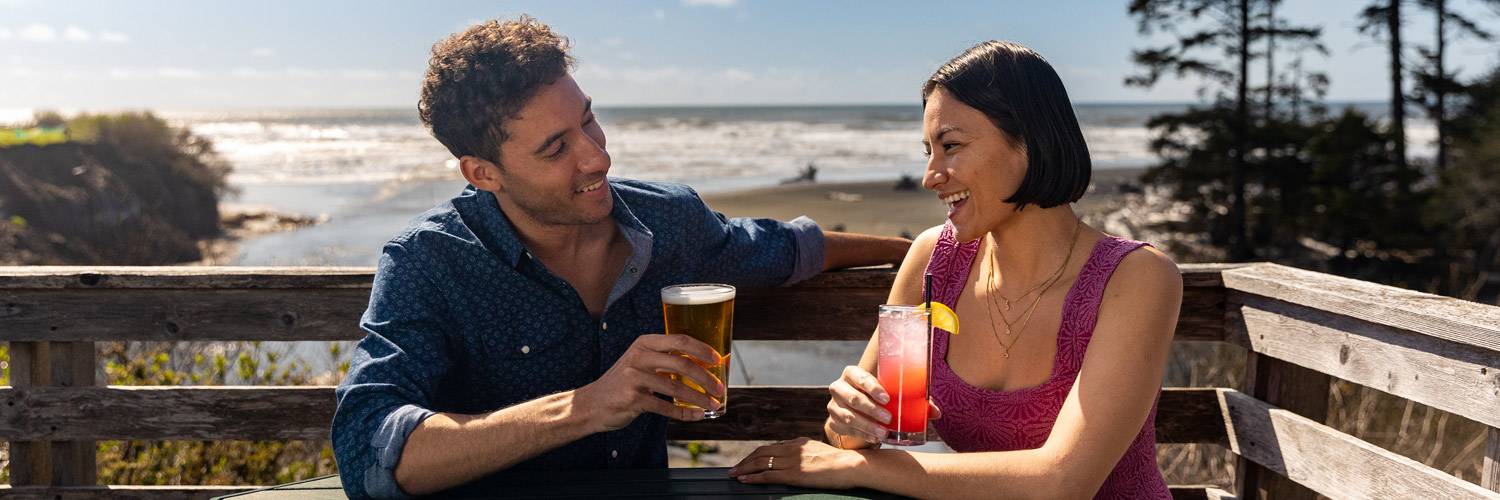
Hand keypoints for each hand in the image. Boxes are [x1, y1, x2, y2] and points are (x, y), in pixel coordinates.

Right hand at [574, 334, 725, 432]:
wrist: (590, 404)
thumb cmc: (621, 384)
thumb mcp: (640, 363)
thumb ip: (664, 361)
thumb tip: (702, 366)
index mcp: (644, 343)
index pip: (680, 340)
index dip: (702, 349)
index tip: (719, 359)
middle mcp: (639, 356)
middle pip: (682, 363)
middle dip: (706, 377)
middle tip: (720, 388)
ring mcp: (634, 377)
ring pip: (676, 387)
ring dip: (698, 398)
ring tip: (712, 405)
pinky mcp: (632, 399)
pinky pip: (665, 407)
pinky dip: (683, 413)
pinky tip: (695, 416)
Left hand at [728, 437, 865, 488]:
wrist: (852, 465)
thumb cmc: (843, 463)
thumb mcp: (821, 452)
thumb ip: (808, 454)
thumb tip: (802, 461)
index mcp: (799, 443)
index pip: (772, 447)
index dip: (757, 454)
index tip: (749, 460)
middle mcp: (792, 449)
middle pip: (762, 452)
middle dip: (746, 460)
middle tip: (734, 468)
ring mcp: (792, 461)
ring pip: (761, 463)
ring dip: (744, 468)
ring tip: (734, 474)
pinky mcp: (794, 474)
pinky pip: (767, 475)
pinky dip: (753, 477)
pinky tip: (744, 479)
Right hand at [825, 365, 940, 447]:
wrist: (855, 410)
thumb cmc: (877, 398)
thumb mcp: (890, 394)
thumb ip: (913, 399)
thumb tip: (936, 412)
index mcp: (852, 374)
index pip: (858, 376)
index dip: (871, 386)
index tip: (887, 398)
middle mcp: (839, 387)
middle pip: (853, 397)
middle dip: (872, 409)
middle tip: (889, 418)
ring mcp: (834, 406)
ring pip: (848, 416)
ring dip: (867, 425)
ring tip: (883, 433)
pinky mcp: (833, 422)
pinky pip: (846, 430)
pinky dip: (862, 435)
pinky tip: (874, 439)